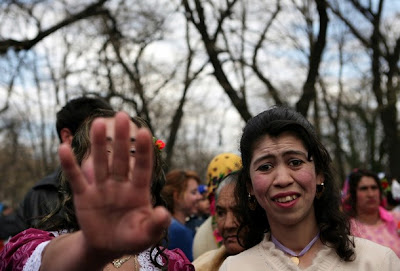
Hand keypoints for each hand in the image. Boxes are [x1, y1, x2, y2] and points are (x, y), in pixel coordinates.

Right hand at [58, 112, 170, 258]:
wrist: (106, 246)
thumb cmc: (131, 238)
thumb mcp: (146, 235)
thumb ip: (156, 225)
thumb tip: (163, 213)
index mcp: (138, 191)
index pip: (143, 168)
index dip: (144, 151)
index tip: (144, 132)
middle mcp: (120, 184)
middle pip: (121, 159)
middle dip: (122, 140)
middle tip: (122, 116)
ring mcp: (101, 188)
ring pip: (100, 162)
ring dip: (98, 145)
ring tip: (98, 123)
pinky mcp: (83, 195)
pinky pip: (76, 178)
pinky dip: (69, 164)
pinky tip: (63, 148)